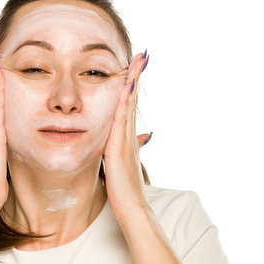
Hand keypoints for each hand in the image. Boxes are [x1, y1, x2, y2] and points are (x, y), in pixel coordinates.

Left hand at [103, 51, 149, 221]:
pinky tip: (127, 85)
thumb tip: (128, 142)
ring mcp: (127, 139)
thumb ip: (124, 151)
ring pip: (130, 104)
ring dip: (134, 81)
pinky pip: (122, 118)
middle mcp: (130, 135)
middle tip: (143, 55)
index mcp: (127, 138)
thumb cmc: (124, 190)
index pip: (130, 106)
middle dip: (138, 76)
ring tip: (139, 61)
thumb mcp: (122, 165)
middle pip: (133, 99)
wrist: (132, 208)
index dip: (133, 86)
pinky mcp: (120, 146)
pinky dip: (125, 100)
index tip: (136, 67)